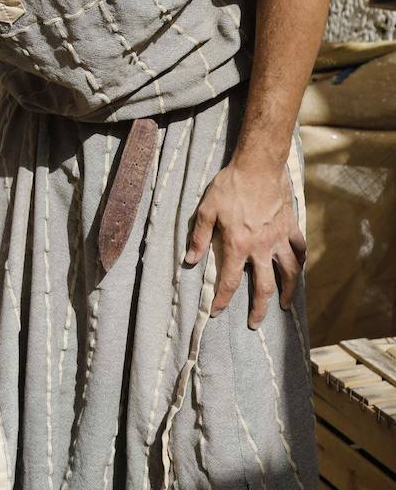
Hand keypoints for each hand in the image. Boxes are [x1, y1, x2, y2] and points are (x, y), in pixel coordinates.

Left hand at [185, 162, 304, 328]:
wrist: (259, 166)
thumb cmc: (230, 187)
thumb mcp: (206, 210)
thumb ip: (198, 237)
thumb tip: (189, 260)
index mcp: (238, 245)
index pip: (230, 281)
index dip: (221, 300)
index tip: (216, 313)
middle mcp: (262, 247)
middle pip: (264, 286)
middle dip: (260, 308)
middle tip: (255, 323)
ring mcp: (280, 238)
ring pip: (289, 272)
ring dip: (288, 291)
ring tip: (285, 305)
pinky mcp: (291, 227)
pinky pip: (299, 249)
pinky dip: (300, 262)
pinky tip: (298, 270)